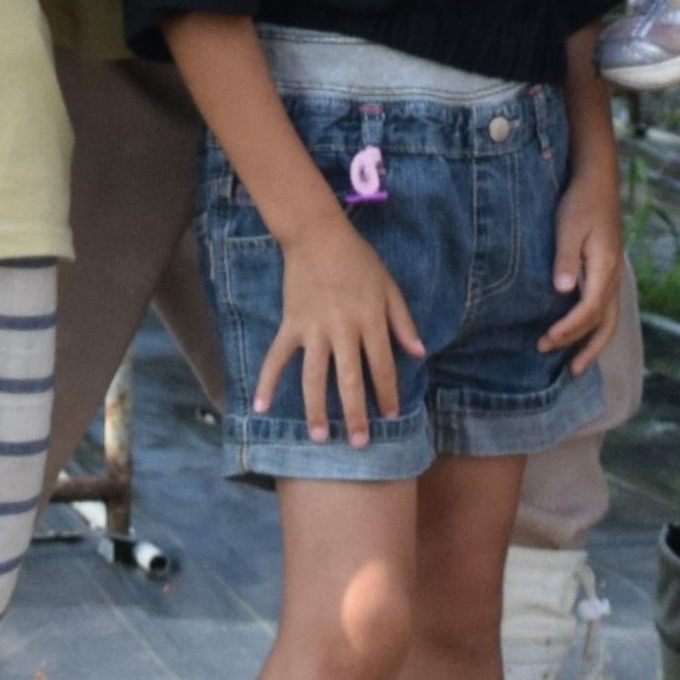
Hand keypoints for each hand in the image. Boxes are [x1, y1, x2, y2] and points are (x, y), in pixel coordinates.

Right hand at [255, 221, 424, 447]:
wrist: (317, 235)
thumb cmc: (358, 260)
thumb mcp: (389, 286)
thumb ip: (403, 322)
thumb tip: (419, 353)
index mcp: (370, 321)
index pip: (381, 367)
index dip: (387, 394)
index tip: (390, 417)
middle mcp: (343, 330)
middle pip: (349, 380)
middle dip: (355, 414)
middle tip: (359, 443)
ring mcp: (314, 329)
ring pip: (314, 377)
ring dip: (316, 409)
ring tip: (319, 437)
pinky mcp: (291, 325)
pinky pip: (277, 358)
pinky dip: (267, 382)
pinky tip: (260, 407)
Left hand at [544, 167, 628, 369]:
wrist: (597, 182)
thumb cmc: (580, 203)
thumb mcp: (568, 227)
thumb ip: (565, 259)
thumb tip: (562, 291)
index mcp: (605, 267)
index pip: (590, 309)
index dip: (569, 329)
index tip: (547, 340)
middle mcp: (613, 277)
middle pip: (604, 323)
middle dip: (583, 347)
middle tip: (562, 368)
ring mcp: (613, 277)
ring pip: (609, 321)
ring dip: (593, 345)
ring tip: (577, 368)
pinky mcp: (607, 274)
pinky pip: (605, 311)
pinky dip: (595, 330)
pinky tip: (580, 339)